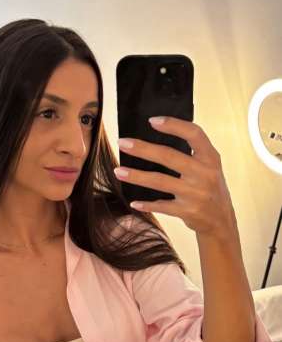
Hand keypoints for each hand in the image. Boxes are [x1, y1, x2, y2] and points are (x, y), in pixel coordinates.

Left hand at [114, 116, 236, 238]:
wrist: (221, 220)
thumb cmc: (210, 187)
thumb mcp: (210, 166)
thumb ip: (193, 152)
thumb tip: (157, 137)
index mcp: (211, 158)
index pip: (194, 134)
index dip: (174, 125)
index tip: (152, 121)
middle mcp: (204, 174)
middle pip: (169, 156)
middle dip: (143, 149)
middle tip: (123, 143)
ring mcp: (195, 194)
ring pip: (160, 181)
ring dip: (136, 176)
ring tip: (119, 171)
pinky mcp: (187, 211)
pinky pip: (162, 206)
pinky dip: (147, 205)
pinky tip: (134, 202)